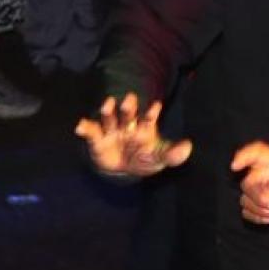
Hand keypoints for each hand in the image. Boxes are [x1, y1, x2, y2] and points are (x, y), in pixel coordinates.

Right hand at [74, 93, 191, 176]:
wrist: (122, 170)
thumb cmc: (144, 158)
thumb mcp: (159, 158)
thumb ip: (173, 154)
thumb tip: (188, 147)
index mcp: (145, 127)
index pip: (149, 118)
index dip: (152, 112)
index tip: (156, 105)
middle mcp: (128, 125)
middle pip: (128, 114)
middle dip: (129, 107)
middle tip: (130, 99)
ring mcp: (112, 130)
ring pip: (110, 118)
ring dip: (108, 111)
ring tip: (108, 104)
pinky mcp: (97, 139)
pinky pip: (91, 132)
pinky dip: (85, 127)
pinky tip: (80, 125)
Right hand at [232, 141, 268, 229]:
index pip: (257, 152)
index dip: (244, 156)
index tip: (235, 167)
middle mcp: (267, 174)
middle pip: (247, 181)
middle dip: (258, 196)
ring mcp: (262, 190)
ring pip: (245, 197)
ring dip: (259, 208)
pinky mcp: (260, 205)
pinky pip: (246, 211)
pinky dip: (256, 217)